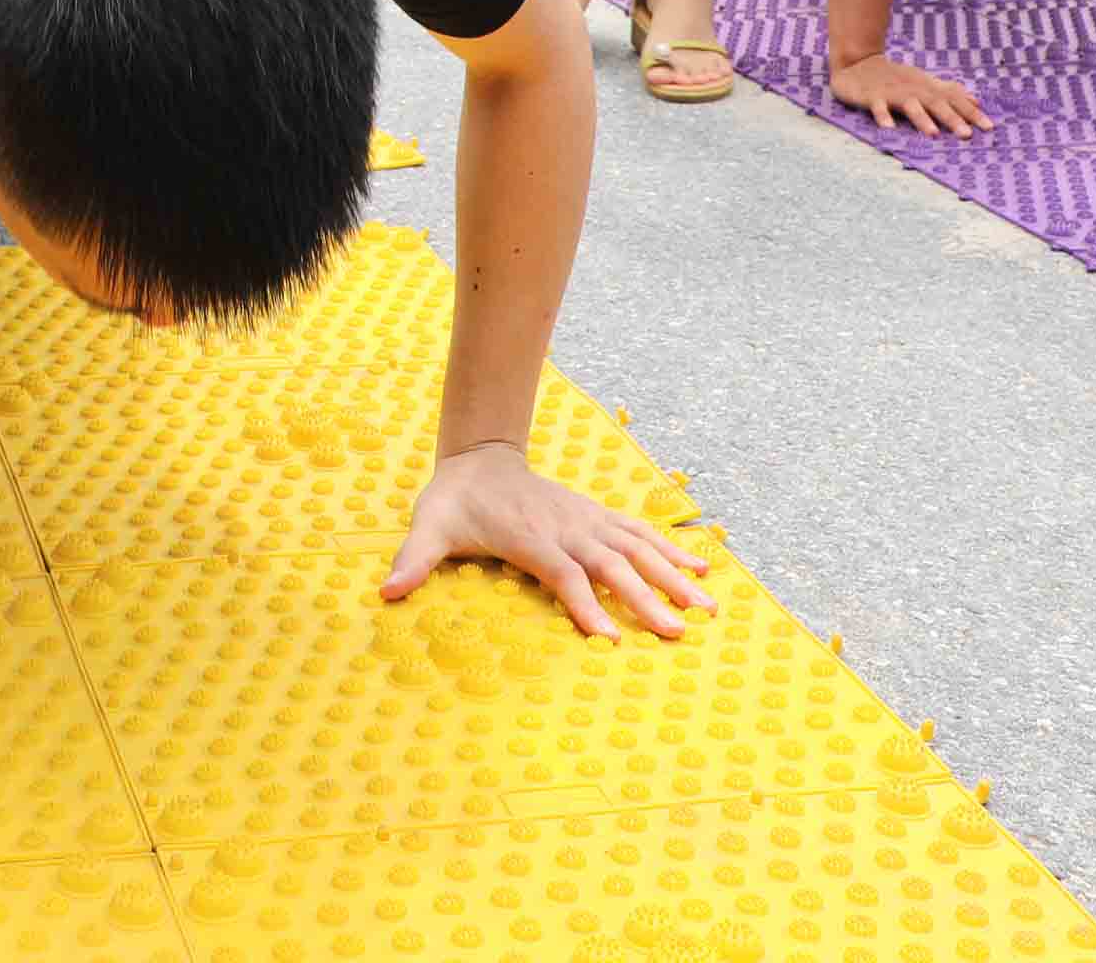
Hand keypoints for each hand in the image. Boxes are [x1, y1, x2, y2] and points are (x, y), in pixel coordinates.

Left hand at [380, 443, 711, 640]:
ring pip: (637, 549)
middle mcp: (567, 529)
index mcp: (531, 538)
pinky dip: (672, 549)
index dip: (585, 605)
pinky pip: (640, 533)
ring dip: (674, 576)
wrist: (479, 457)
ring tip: (710, 605)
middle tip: (679, 632)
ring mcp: (587, 521)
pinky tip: (703, 568)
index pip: (563, 575)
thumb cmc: (454, 501)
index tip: (610, 637)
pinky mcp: (598, 517)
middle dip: (647, 599)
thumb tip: (385, 591)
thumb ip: (412, 560)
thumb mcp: (428, 527)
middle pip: (612, 567)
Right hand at [829, 52, 991, 135]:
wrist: (858, 62)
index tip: (990, 127)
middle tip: (967, 135)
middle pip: (936, 104)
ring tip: (933, 134)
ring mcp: (892, 93)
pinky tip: (888, 129)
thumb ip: (949, 91)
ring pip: (910, 106)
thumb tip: (976, 100)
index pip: (954, 100)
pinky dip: (882, 117)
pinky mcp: (872, 96)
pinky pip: (878, 107)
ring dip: (921, 119)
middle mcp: (914, 89)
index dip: (971, 113)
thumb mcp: (925, 82)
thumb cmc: (895, 76)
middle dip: (952, 119)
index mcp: (927, 87)